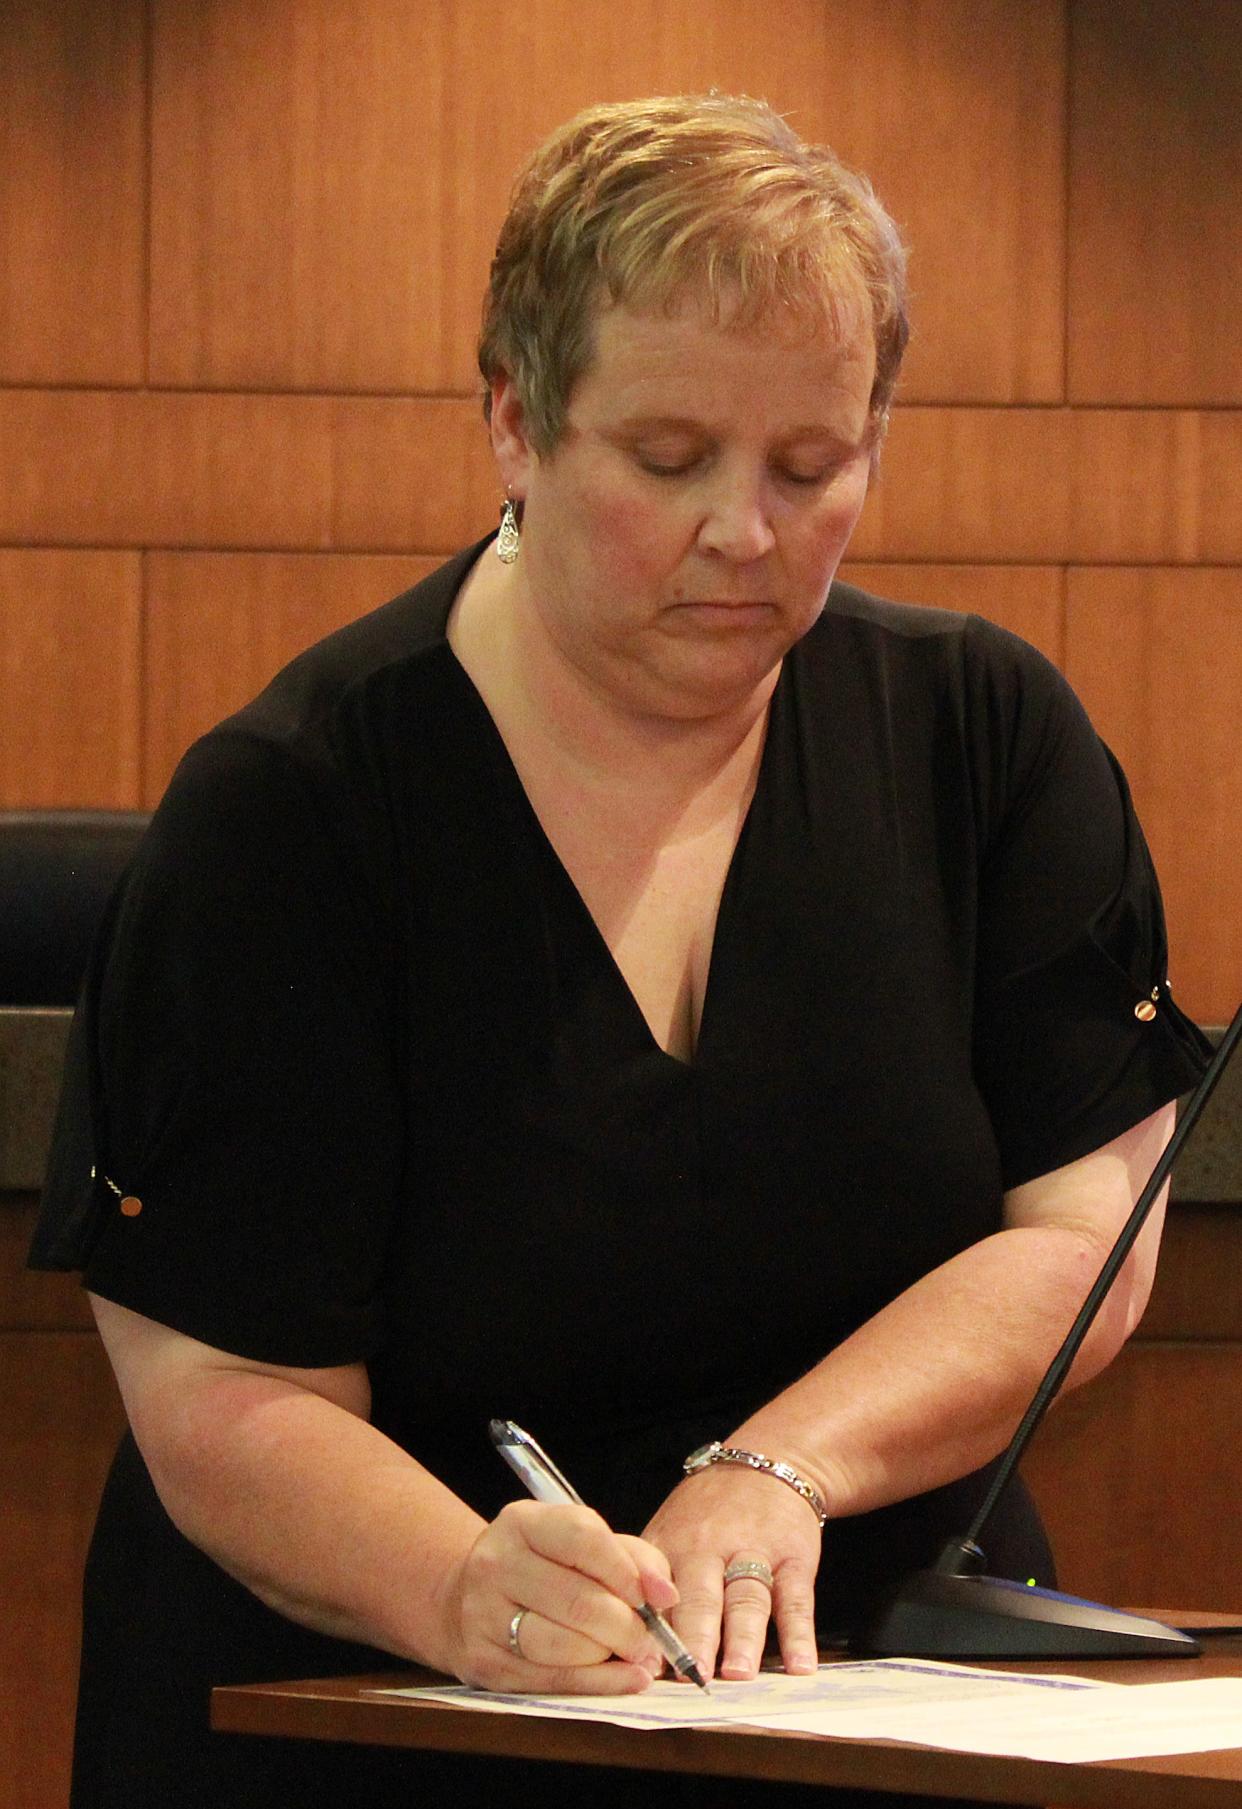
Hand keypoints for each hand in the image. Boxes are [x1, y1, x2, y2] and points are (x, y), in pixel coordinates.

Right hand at [445, 1500, 677, 1693]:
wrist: (465, 1600)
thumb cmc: (542, 1568)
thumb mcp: (580, 1544)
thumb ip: (631, 1558)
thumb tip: (666, 1596)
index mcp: (523, 1522)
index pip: (583, 1538)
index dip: (627, 1571)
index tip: (658, 1597)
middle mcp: (496, 1563)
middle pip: (578, 1600)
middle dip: (628, 1626)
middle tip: (653, 1640)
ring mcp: (483, 1614)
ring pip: (562, 1645)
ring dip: (610, 1656)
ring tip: (634, 1657)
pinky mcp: (484, 1663)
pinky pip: (550, 1680)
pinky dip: (598, 1684)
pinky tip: (625, 1679)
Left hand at [643, 1464, 821, 1681]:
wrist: (766, 1463)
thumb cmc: (706, 1512)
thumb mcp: (668, 1531)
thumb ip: (650, 1586)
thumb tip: (633, 1655)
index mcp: (669, 1546)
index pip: (652, 1591)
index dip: (648, 1628)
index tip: (644, 1666)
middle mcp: (708, 1549)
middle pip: (699, 1597)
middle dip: (695, 1637)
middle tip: (692, 1676)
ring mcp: (754, 1552)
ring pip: (746, 1599)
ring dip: (743, 1638)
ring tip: (739, 1674)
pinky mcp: (793, 1558)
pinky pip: (796, 1599)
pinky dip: (799, 1635)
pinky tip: (800, 1666)